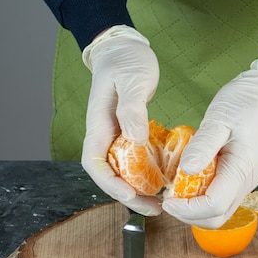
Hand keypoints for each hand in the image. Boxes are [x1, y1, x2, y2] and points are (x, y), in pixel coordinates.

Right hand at [80, 25, 161, 215]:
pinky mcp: (127, 134)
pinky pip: (134, 160)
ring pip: (121, 171)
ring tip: (159, 203)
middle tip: (153, 208)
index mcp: (99, 125)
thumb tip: (134, 138)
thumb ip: (132, 109)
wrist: (123, 49)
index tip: (130, 195)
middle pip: (109, 175)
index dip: (110, 185)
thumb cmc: (126, 61)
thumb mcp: (133, 81)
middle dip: (128, 195)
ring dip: (137, 190)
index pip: (95, 164)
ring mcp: (115, 135)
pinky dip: (145, 175)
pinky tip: (162, 181)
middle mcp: (104, 134)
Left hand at [162, 58, 257, 227]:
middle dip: (189, 215)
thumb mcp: (219, 119)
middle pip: (216, 218)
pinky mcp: (240, 176)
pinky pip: (221, 197)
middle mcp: (245, 183)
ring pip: (219, 210)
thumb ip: (203, 146)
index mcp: (241, 171)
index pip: (213, 207)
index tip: (167, 199)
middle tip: (169, 199)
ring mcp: (244, 181)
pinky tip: (189, 178)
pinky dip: (201, 196)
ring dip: (194, 208)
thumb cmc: (248, 103)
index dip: (187, 210)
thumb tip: (185, 171)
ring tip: (176, 188)